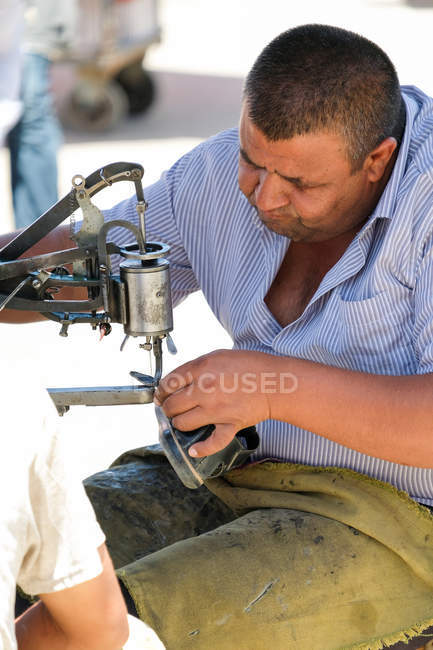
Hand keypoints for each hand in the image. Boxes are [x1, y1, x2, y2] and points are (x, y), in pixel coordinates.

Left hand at [154, 349, 281, 456]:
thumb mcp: (218, 356)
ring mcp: (216, 410)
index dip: (161, 390)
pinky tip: (194, 450)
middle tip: (170, 408)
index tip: (161, 395)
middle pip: (172, 405)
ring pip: (183, 424)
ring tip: (182, 420)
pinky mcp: (229, 425)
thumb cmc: (250, 365)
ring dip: (179, 424)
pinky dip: (201, 449)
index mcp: (201, 370)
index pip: (168, 383)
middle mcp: (205, 390)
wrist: (276, 382)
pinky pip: (211, 443)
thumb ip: (196, 367)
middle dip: (167, 408)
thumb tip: (177, 380)